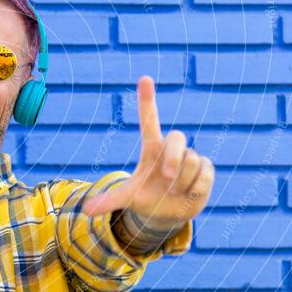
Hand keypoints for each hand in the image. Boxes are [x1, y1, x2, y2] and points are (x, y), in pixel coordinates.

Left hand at [81, 75, 213, 226]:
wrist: (168, 213)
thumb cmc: (146, 198)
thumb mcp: (127, 198)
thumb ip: (109, 201)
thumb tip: (85, 210)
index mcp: (151, 149)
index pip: (149, 120)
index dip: (147, 100)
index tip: (144, 78)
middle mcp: (171, 149)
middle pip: (178, 137)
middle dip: (174, 158)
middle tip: (166, 178)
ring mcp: (190, 157)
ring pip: (191, 161)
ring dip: (181, 182)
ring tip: (174, 191)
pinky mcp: (206, 168)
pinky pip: (204, 173)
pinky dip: (194, 189)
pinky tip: (188, 193)